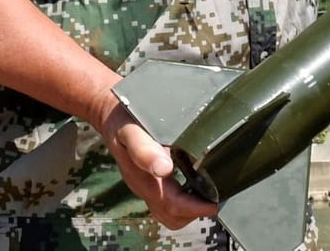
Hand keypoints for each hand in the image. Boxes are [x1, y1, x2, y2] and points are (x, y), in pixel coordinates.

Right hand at [98, 104, 219, 229]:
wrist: (110, 114)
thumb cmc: (124, 121)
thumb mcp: (131, 130)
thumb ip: (143, 150)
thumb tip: (163, 169)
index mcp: (143, 178)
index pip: (170, 204)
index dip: (193, 208)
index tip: (214, 206)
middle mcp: (145, 186)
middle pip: (171, 215)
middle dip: (194, 213)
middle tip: (219, 201)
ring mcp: (147, 185)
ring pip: (168, 212)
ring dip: (190, 210)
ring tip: (211, 196)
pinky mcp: (150, 180)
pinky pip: (166, 201)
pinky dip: (184, 201)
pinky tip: (200, 186)